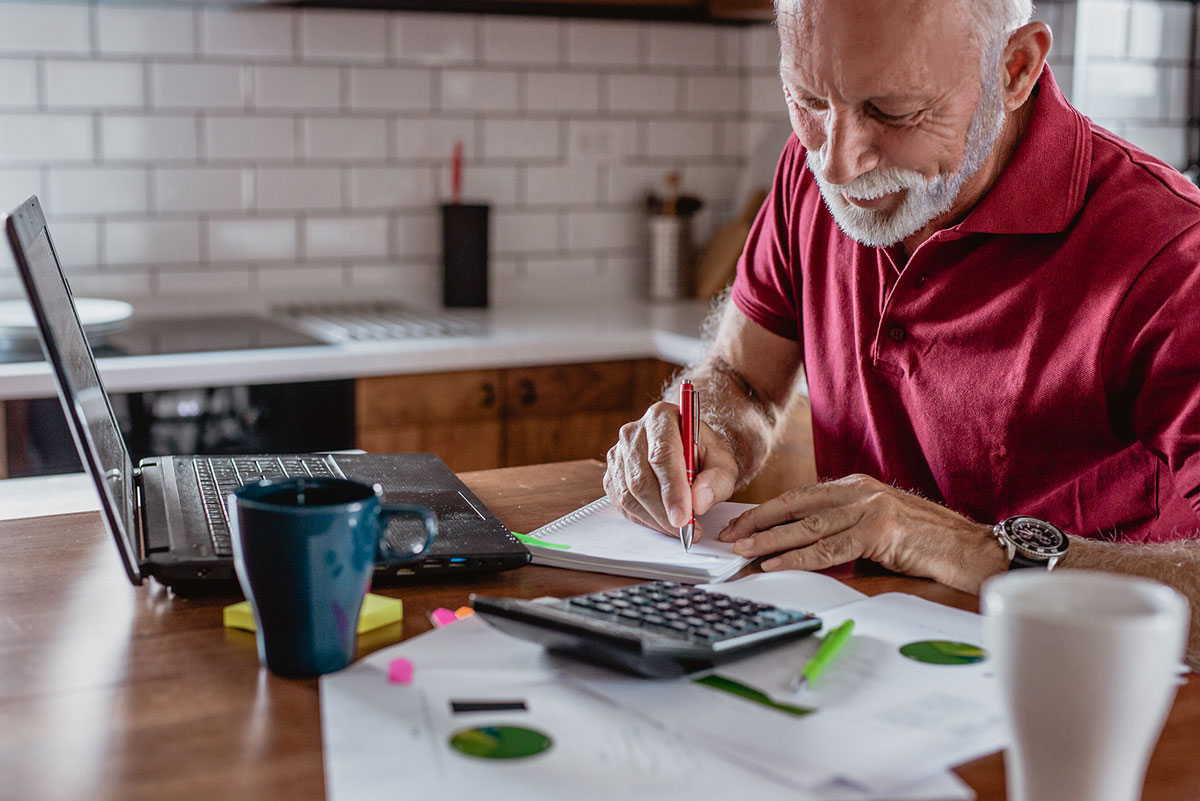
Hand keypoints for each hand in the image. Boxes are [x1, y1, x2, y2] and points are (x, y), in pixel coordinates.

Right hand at [604, 401, 738, 539]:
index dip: (672, 490)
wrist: (688, 448)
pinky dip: (643, 518)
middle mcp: (633, 432)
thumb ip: (717, 479)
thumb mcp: (723, 462)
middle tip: (685, 529)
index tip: (684, 517)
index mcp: (661, 417)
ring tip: (678, 528)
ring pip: (629, 494)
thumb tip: (699, 501)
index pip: (662, 455)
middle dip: (663, 511)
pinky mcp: (612, 473)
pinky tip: (662, 521)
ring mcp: (618, 453)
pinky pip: (621, 503)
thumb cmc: (705, 453)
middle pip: (641, 478)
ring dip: (654, 518)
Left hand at [717, 474, 1007, 592]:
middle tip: (729, 535)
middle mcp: (859, 491)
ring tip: (741, 550)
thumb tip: (804, 551)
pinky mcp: (879, 530)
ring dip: (770, 540)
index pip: (802, 496)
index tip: (743, 524)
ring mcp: (869, 508)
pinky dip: (797, 557)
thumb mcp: (880, 530)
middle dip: (758, 521)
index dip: (768, 511)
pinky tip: (774, 563)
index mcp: (858, 486)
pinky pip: (828, 548)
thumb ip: (845, 532)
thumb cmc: (929, 545)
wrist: (972, 550)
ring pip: (806, 526)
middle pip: (795, 504)